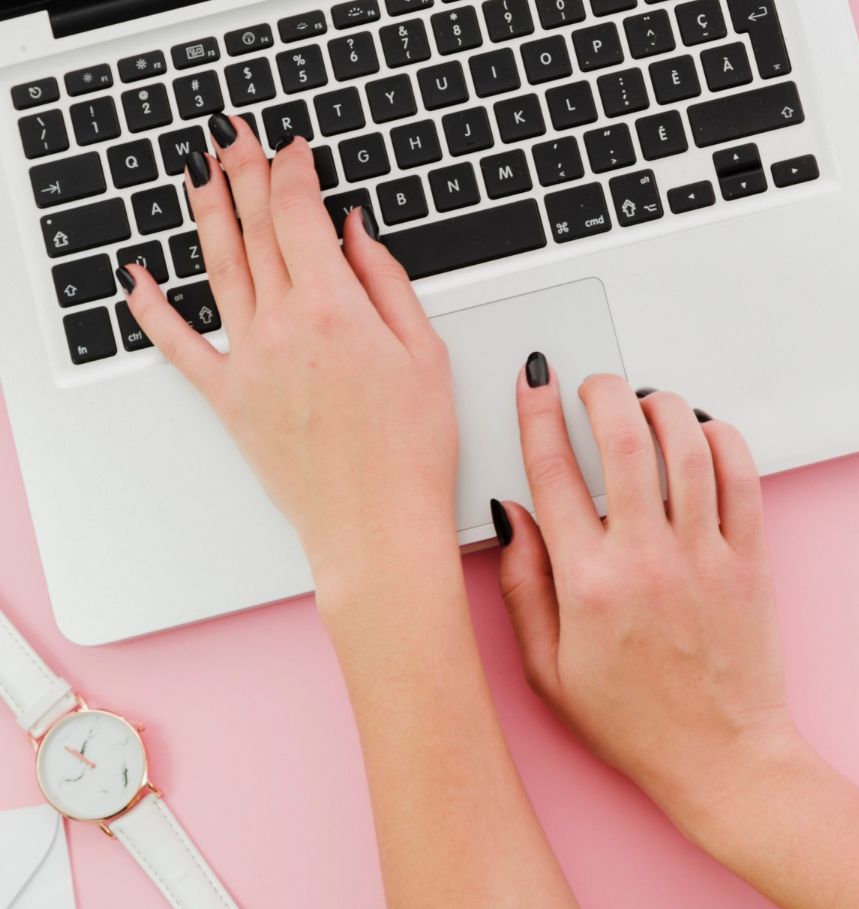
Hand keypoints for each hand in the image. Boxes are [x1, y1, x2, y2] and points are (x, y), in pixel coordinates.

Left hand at [118, 118, 457, 586]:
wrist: (376, 526)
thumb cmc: (412, 452)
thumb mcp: (426, 354)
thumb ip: (388, 282)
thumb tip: (356, 231)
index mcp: (336, 309)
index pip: (299, 214)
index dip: (293, 170)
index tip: (293, 148)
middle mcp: (282, 326)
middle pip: (254, 229)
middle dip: (244, 172)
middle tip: (233, 136)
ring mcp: (248, 361)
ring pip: (217, 268)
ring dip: (206, 212)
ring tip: (197, 173)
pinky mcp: (229, 398)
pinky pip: (178, 344)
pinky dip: (152, 307)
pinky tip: (136, 277)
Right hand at [496, 364, 801, 830]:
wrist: (720, 758)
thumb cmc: (635, 723)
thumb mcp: (547, 671)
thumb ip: (522, 589)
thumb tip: (511, 518)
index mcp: (588, 587)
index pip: (552, 472)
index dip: (536, 413)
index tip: (535, 382)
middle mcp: (646, 561)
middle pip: (622, 438)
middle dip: (602, 391)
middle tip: (593, 384)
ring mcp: (704, 557)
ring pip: (687, 445)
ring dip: (663, 405)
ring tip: (647, 401)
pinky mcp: (750, 561)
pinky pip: (742, 476)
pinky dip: (722, 439)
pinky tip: (702, 433)